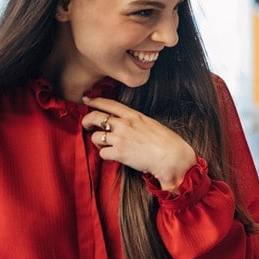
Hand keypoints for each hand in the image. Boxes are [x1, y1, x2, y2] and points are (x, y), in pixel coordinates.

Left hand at [82, 96, 196, 190]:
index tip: (87, 101)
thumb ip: (136, 122)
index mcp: (134, 116)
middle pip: (95, 117)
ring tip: (106, 146)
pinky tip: (114, 156)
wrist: (172, 157)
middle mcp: (124, 124)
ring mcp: (120, 138)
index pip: (109, 104)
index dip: (95, 101)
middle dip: (86, 121)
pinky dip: (106, 156)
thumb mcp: (152, 124)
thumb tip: (126, 125)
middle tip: (86, 126)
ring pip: (95, 137)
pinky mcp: (118, 152)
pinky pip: (102, 153)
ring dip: (98, 142)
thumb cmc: (168, 143)